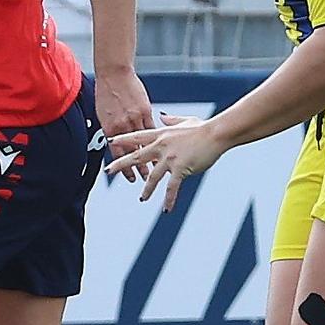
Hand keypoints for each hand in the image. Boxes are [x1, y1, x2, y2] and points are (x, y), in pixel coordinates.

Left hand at [92, 67, 156, 182]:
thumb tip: (114, 137)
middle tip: (138, 180)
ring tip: (151, 174)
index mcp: (110, 126)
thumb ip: (111, 126)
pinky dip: (156, 141)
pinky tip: (163, 152)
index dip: (122, 165)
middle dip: (134, 168)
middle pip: (129, 151)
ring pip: (142, 143)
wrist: (114, 72)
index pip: (117, 151)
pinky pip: (151, 129)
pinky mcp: (145, 111)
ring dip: (146, 160)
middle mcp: (122, 125)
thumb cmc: (106, 89)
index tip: (127, 176)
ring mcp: (134, 118)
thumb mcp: (102, 112)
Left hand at [103, 114, 226, 211]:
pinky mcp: (180, 168)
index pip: (138, 137)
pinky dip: (169, 199)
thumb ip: (171, 120)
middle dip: (121, 164)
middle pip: (136, 156)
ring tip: (142, 198)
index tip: (111, 142)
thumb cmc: (203, 127)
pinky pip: (172, 187)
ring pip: (153, 177)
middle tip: (108, 171)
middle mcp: (162, 146)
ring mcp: (170, 158)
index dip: (123, 140)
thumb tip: (162, 115)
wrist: (216, 134)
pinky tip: (166, 209)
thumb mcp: (184, 120)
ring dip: (147, 189)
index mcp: (161, 134)